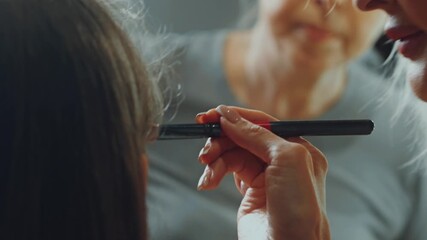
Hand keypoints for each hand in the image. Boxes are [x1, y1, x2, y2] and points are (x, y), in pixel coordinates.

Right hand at [196, 105, 329, 239]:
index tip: (212, 115)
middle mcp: (281, 160)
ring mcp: (265, 175)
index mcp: (299, 148)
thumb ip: (258, 134)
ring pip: (232, 153)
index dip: (236, 117)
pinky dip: (214, 172)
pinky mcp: (249, 190)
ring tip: (207, 172)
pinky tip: (207, 182)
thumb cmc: (299, 210)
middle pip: (243, 137)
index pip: (263, 123)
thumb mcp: (286, 160)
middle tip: (205, 148)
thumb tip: (229, 116)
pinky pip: (226, 170)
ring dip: (215, 159)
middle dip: (222, 139)